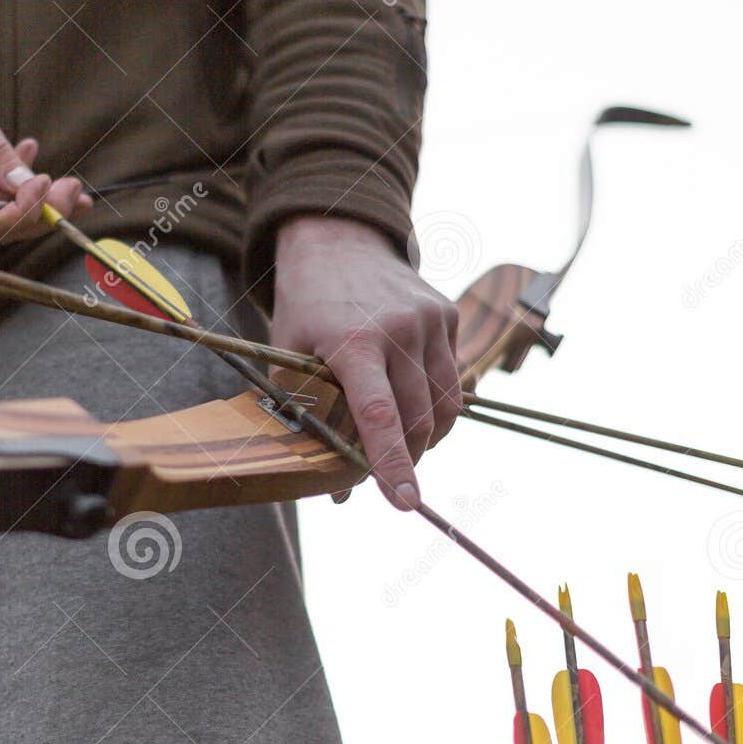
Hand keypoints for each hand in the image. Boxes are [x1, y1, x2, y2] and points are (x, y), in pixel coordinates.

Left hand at [272, 216, 461, 509]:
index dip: (392, 463)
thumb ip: (307, 417)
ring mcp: (430, 319)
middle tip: (390, 477)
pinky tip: (411, 398)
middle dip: (408, 459)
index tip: (406, 501)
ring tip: (405, 443)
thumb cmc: (306, 310)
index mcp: (351, 342)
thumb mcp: (289, 359)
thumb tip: (332, 489)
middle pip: (419, 419)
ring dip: (429, 437)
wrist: (337, 241)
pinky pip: (453, 378)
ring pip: (447, 405)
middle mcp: (398, 329)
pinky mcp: (448, 313)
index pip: (379, 415)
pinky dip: (437, 403)